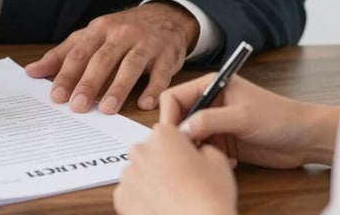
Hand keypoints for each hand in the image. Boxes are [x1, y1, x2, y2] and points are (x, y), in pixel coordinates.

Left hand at [25, 1, 198, 113]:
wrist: (166, 17)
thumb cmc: (121, 31)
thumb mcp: (91, 36)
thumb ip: (63, 54)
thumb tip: (31, 71)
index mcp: (99, 29)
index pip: (79, 53)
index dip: (67, 75)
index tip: (56, 96)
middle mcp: (122, 34)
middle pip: (103, 59)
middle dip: (89, 83)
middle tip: (77, 106)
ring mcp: (146, 43)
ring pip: (131, 65)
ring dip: (118, 87)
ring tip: (107, 108)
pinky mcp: (167, 55)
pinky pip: (161, 73)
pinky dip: (154, 89)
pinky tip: (145, 104)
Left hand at [113, 123, 236, 214]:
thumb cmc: (209, 195)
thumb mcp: (218, 161)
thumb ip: (204, 148)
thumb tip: (200, 151)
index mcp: (162, 135)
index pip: (168, 132)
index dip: (179, 146)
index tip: (187, 158)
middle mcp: (140, 150)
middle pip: (150, 151)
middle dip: (162, 161)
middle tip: (181, 180)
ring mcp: (128, 174)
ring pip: (139, 172)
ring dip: (150, 180)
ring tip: (172, 196)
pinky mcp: (121, 197)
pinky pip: (131, 193)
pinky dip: (142, 199)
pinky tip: (160, 206)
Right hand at [159, 73, 339, 167]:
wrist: (306, 138)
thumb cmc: (280, 117)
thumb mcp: (242, 116)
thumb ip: (210, 120)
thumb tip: (182, 129)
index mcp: (211, 85)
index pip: (175, 96)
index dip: (168, 114)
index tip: (171, 134)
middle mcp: (210, 102)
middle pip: (179, 117)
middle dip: (181, 134)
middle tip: (189, 149)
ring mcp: (217, 123)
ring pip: (190, 136)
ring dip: (196, 149)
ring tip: (210, 156)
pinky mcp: (224, 141)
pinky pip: (204, 151)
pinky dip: (209, 158)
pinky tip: (226, 161)